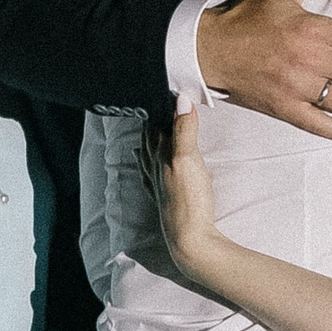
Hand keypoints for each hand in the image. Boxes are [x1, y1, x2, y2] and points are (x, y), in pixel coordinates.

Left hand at [142, 104, 227, 282]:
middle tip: (153, 100)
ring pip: (148, 154)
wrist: (190, 241)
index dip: (157, 107)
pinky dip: (145, 161)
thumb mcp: (188, 159)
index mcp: (159, 155)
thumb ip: (184, 129)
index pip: (154, 124)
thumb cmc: (189, 201)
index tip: (161, 89)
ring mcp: (158, 184)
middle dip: (151, 119)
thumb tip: (181, 99)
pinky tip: (141, 158)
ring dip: (147, 137)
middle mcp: (154, 167)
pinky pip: (149, 173)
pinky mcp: (165, 198)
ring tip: (144, 123)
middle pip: (149, 137)